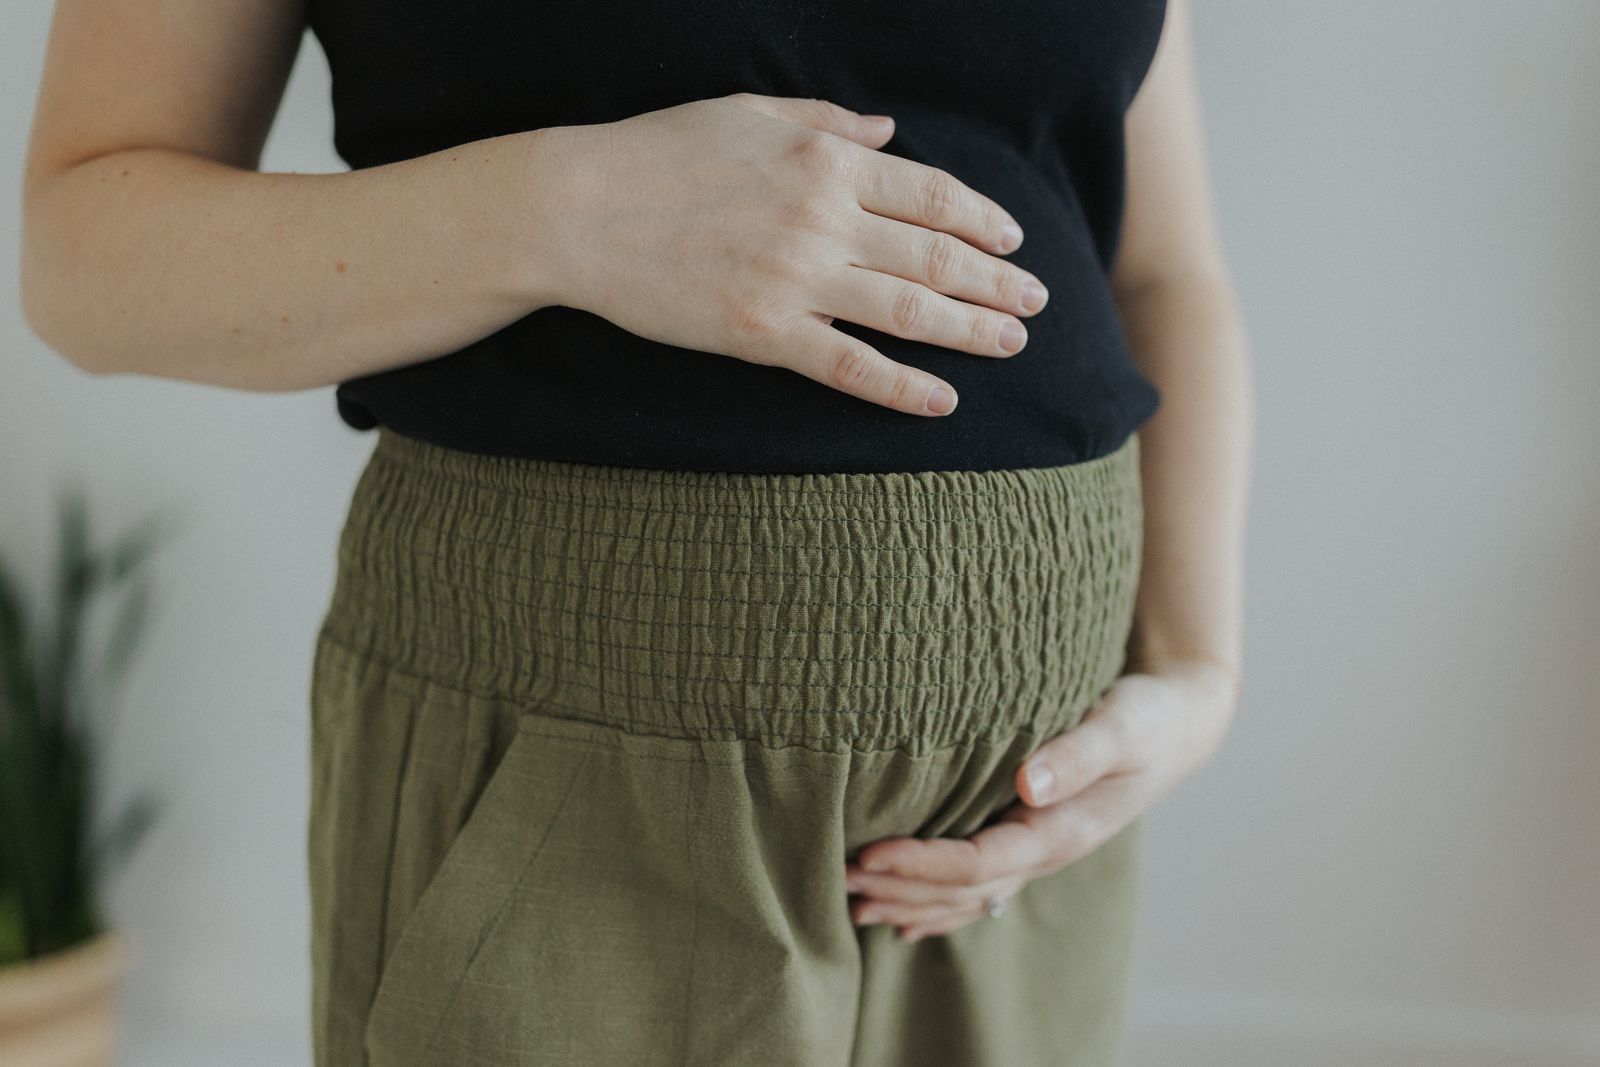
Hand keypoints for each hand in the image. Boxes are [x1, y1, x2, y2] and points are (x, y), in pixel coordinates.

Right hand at [547, 92, 1049, 415]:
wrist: (578, 210)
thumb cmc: (658, 152)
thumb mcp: (748, 112)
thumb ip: (828, 121)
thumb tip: (891, 131)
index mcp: (824, 159)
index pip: (930, 192)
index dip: (982, 218)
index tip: (1012, 238)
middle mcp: (822, 219)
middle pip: (935, 254)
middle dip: (995, 280)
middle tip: (1035, 302)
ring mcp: (795, 280)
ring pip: (907, 311)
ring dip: (970, 331)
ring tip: (1012, 345)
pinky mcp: (762, 334)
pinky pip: (849, 367)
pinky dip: (902, 388)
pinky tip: (942, 403)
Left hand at [843, 654, 1240, 940]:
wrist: (1178, 724)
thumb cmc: (1148, 716)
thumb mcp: (1122, 726)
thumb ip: (1078, 753)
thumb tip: (1029, 784)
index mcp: (1062, 830)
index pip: (979, 863)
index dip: (922, 864)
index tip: (869, 854)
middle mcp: (1047, 850)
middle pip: (964, 889)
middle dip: (902, 888)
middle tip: (839, 879)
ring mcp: (1040, 849)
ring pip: (969, 895)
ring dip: (913, 901)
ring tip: (854, 904)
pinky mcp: (1032, 835)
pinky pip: (981, 885)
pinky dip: (940, 902)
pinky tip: (904, 915)